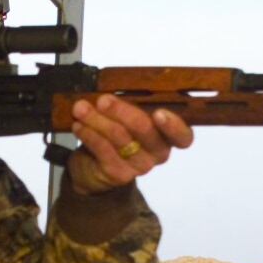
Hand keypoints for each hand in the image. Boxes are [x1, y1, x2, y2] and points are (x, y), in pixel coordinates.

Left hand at [64, 95, 193, 194]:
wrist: (92, 171)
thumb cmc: (114, 137)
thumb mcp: (125, 118)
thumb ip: (129, 105)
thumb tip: (113, 88)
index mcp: (166, 136)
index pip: (183, 136)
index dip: (175, 126)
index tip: (159, 113)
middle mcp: (158, 153)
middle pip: (145, 130)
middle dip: (121, 110)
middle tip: (103, 100)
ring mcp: (139, 166)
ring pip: (120, 137)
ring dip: (97, 119)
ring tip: (81, 108)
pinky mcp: (118, 174)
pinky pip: (103, 149)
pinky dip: (89, 134)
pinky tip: (78, 125)